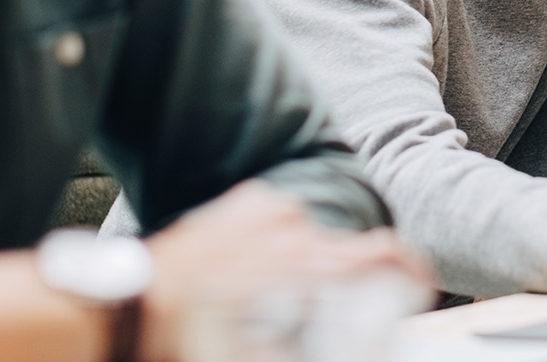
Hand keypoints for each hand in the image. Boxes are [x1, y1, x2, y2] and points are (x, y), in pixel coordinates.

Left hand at [138, 180, 432, 361]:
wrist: (130, 306)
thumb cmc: (191, 341)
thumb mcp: (258, 359)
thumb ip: (311, 346)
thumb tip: (350, 347)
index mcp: (307, 265)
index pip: (386, 254)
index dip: (409, 271)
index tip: (415, 285)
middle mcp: (296, 227)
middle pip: (341, 255)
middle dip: (333, 287)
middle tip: (305, 316)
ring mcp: (269, 208)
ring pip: (310, 240)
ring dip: (301, 267)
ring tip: (265, 299)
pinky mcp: (246, 200)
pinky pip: (281, 223)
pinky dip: (275, 247)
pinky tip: (248, 276)